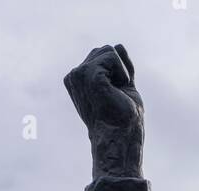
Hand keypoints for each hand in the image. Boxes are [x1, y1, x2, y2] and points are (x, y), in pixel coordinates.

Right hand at [64, 44, 143, 178]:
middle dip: (120, 70)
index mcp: (78, 80)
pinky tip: (117, 91)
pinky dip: (122, 73)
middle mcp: (74, 76)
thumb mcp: (123, 87)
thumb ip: (120, 67)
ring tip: (116, 94)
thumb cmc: (124, 121)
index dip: (118, 73)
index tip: (115, 96)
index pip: (103, 56)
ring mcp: (79, 74)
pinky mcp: (88, 73)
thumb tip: (119, 45)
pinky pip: (112, 55)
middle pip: (105, 50)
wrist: (121, 138)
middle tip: (117, 96)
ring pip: (109, 50)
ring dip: (121, 72)